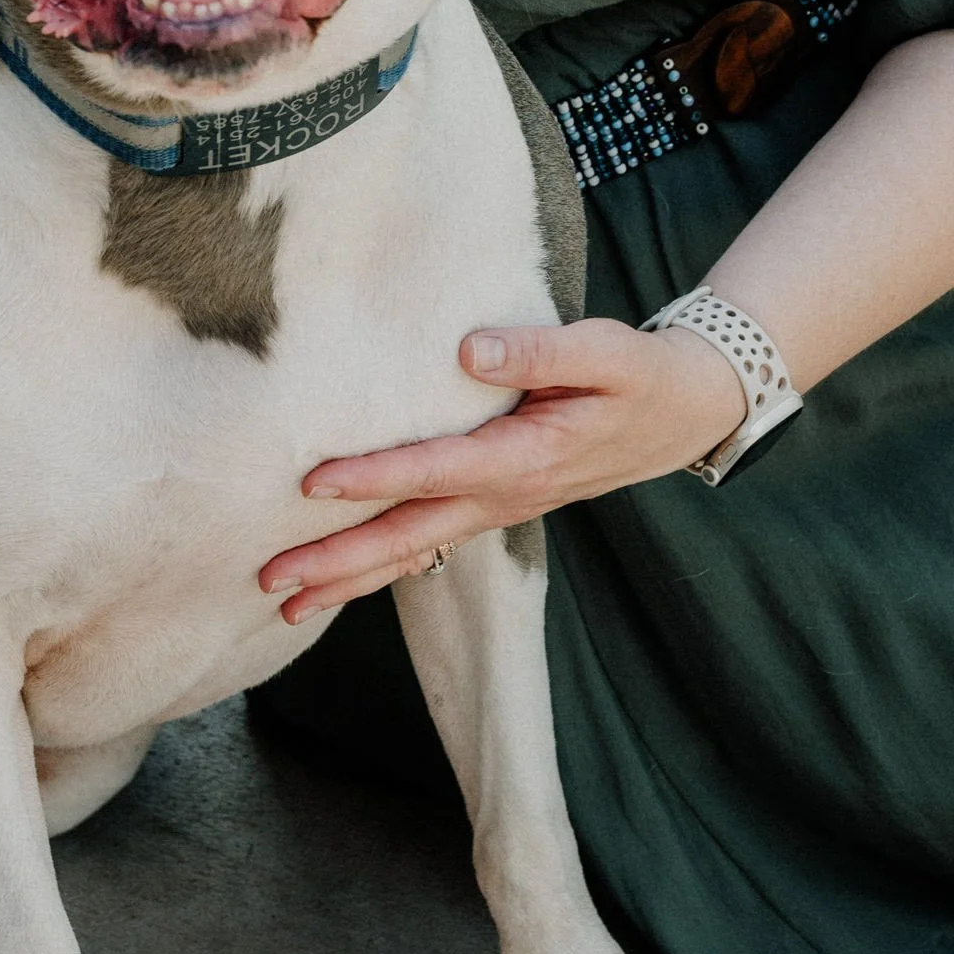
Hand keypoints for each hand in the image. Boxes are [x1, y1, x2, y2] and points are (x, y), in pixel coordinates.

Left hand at [258, 317, 746, 627]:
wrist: (682, 413)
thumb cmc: (638, 374)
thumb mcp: (605, 350)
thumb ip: (538, 351)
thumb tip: (467, 350)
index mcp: (526, 455)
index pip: (436, 470)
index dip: (376, 477)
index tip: (314, 483)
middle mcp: (506, 494)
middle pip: (411, 536)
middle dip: (339, 560)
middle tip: (272, 580)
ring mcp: (500, 508)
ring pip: (416, 552)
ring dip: (351, 578)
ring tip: (285, 604)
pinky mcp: (497, 503)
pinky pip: (432, 544)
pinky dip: (384, 566)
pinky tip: (342, 581)